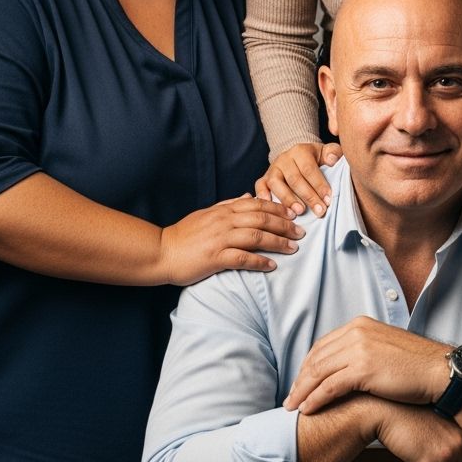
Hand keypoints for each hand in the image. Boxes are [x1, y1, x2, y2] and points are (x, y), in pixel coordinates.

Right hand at [157, 196, 303, 285]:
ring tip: (293, 248)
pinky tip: (271, 265)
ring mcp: (220, 239)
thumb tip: (248, 195)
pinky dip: (259, 261)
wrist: (160, 252)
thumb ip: (229, 204)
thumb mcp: (207, 213)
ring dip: (278, 242)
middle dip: (285, 225)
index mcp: (224, 209)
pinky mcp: (215, 257)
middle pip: (262, 219)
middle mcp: (224, 221)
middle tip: (301, 232)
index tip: (294, 214)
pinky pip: (242, 258)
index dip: (278, 208)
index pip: (257, 205)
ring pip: (256, 237)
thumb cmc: (184, 234)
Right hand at [254, 141, 342, 216]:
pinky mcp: (263, 179)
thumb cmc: (315, 159)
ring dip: (288, 200)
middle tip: (319, 211)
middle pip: (295, 179)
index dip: (319, 185)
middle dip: (308, 196)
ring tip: (299, 213)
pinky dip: (263, 197)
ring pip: (276, 184)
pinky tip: (272, 210)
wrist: (296, 157)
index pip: (309, 169)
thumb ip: (333, 153)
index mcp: (300, 151)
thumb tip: (333, 159)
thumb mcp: (326, 152)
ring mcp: (272, 169)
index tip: (328, 200)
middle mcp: (284, 159)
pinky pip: (260, 187)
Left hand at [284, 316, 449, 413]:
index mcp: (361, 324)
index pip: (324, 345)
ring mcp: (359, 349)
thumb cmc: (417, 365)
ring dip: (303, 391)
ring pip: (319, 372)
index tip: (301, 382)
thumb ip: (365, 351)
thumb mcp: (385, 348)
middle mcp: (357, 331)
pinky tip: (308, 409)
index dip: (309, 365)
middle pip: (317, 357)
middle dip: (301, 379)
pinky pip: (330, 386)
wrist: (440, 371)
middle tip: (291, 397)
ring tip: (293, 407)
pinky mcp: (363, 369)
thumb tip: (349, 368)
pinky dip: (316, 398)